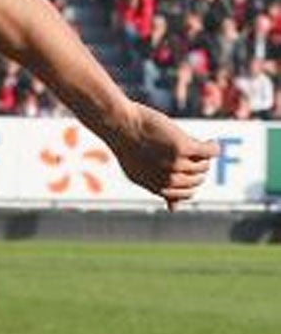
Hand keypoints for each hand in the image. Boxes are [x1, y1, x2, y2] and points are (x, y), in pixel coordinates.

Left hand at [100, 102, 216, 208]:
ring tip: (192, 143)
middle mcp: (166, 179)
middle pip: (198, 179)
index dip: (189, 180)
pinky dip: (213, 147)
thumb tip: (174, 209)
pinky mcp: (183, 148)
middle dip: (196, 166)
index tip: (186, 166)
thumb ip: (157, 188)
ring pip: (204, 165)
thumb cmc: (129, 145)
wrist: (119, 123)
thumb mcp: (139, 173)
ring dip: (202, 155)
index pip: (186, 195)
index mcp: (155, 187)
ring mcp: (175, 164)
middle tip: (185, 150)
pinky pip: (210, 152)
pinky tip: (210, 141)